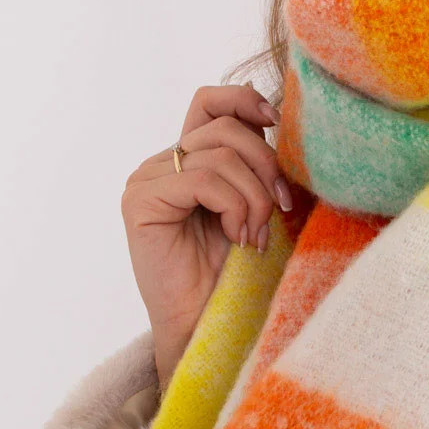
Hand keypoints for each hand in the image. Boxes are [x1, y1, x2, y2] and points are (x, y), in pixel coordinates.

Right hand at [121, 85, 297, 388]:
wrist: (212, 327)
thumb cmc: (240, 275)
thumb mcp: (261, 210)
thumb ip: (263, 169)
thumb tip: (288, 123)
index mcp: (190, 160)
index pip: (210, 102)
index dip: (245, 101)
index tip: (277, 124)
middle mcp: (163, 164)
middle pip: (225, 128)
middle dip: (265, 166)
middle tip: (280, 209)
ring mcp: (147, 180)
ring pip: (218, 154)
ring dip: (253, 196)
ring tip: (255, 235)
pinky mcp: (141, 202)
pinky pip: (201, 179)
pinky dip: (232, 207)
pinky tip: (238, 237)